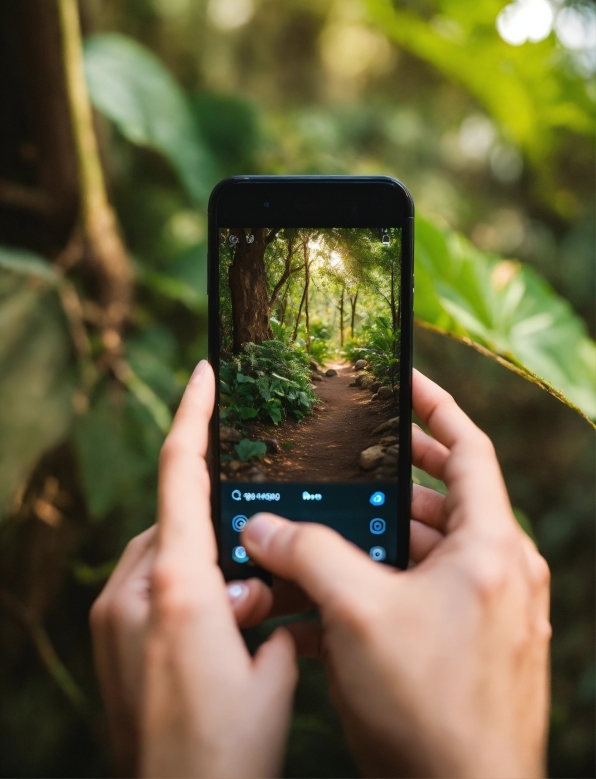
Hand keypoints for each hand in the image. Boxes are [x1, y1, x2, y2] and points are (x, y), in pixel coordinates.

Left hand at [90, 361, 297, 777]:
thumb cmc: (228, 752)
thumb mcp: (272, 672)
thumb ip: (268, 612)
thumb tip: (261, 590)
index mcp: (178, 587)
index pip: (182, 476)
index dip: (194, 417)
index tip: (204, 374)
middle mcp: (132, 593)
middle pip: (176, 522)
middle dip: (218, 529)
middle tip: (259, 570)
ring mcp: (111, 619)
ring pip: (161, 557)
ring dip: (200, 567)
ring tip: (241, 616)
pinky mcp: (107, 644)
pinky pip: (144, 590)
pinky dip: (180, 593)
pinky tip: (213, 636)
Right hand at [243, 370, 550, 778]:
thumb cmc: (429, 708)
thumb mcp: (356, 615)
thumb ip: (305, 556)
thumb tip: (259, 527)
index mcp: (492, 548)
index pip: (470, 448)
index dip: (436, 406)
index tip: (404, 381)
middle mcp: (502, 573)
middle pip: (450, 498)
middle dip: (398, 475)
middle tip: (355, 455)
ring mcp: (492, 612)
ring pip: (437, 548)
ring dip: (388, 532)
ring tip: (337, 523)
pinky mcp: (475, 646)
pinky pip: (434, 592)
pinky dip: (394, 579)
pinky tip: (345, 590)